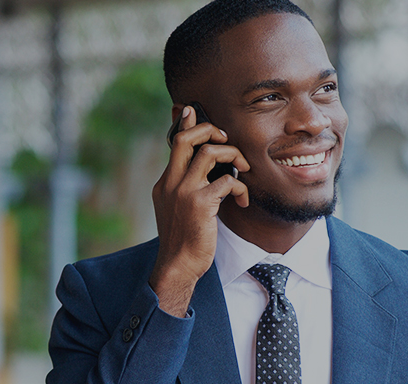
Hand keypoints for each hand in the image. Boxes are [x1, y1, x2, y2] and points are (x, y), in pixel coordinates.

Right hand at [150, 105, 249, 316]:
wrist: (178, 265)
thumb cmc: (184, 239)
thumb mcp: (178, 209)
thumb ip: (185, 188)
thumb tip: (204, 171)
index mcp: (165, 183)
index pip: (175, 144)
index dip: (184, 124)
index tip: (191, 110)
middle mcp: (171, 183)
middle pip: (186, 138)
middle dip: (210, 130)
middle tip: (226, 139)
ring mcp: (184, 192)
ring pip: (210, 153)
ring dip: (233, 156)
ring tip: (243, 170)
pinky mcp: (200, 203)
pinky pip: (227, 181)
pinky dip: (240, 187)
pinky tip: (242, 200)